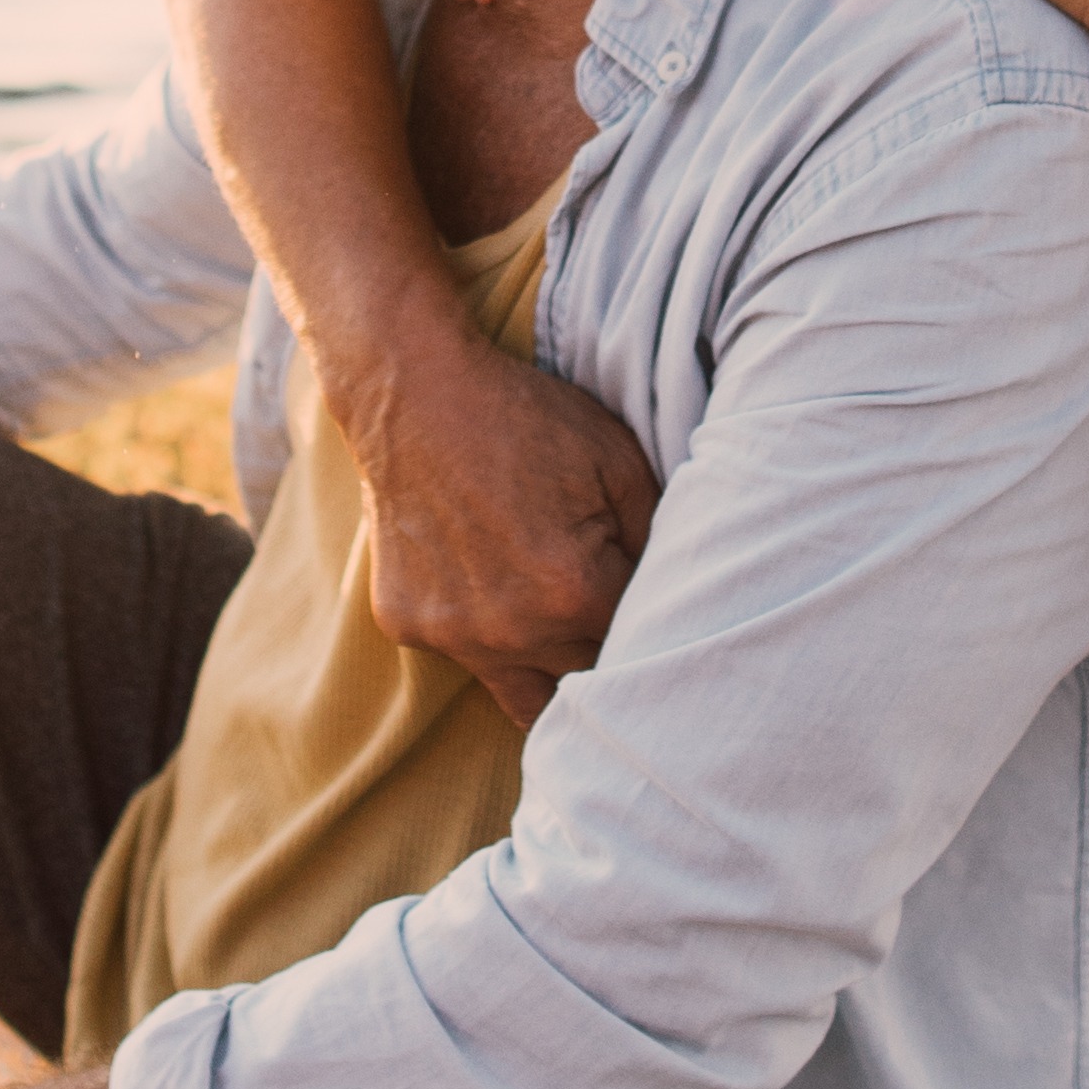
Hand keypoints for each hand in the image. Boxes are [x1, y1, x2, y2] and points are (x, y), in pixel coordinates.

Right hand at [341, 316, 661, 728]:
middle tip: (606, 613)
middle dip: (604, 652)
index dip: (650, 619)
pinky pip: (465, 654)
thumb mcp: (617, 460)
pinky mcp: (408, 626)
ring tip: (559, 633)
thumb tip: (680, 590)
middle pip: (586, 680)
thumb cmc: (524, 418)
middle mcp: (512, 631)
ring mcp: (454, 635)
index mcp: (574, 593)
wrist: (412, 391)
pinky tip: (485, 579)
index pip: (638, 644)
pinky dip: (484, 633)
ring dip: (549, 670)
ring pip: (525, 698)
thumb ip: (659, 536)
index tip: (647, 596)